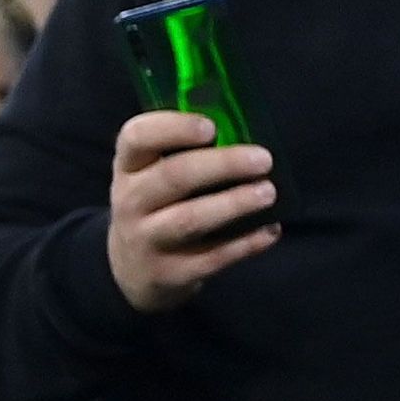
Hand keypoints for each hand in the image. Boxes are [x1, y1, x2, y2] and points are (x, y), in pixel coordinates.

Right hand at [107, 105, 276, 311]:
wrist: (131, 268)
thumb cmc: (158, 205)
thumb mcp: (154, 174)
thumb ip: (187, 152)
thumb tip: (249, 134)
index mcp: (129, 166)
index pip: (136, 137)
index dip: (173, 128)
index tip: (211, 127)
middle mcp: (131, 200)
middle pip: (172, 177)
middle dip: (221, 165)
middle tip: (263, 159)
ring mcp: (146, 239)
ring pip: (189, 219)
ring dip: (233, 204)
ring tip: (268, 192)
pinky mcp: (168, 273)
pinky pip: (211, 257)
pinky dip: (244, 244)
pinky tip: (270, 230)